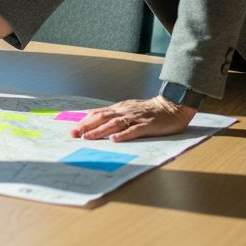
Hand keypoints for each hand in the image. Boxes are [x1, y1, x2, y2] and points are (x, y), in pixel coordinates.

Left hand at [71, 96, 197, 141]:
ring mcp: (136, 118)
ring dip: (100, 131)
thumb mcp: (128, 109)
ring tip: (88, 138)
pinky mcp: (148, 125)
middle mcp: (125, 111)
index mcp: (120, 109)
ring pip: (115, 124)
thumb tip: (94, 118)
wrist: (172, 106)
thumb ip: (113, 114)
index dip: (85, 122)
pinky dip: (124, 135)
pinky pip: (134, 130)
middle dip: (87, 127)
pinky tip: (115, 139)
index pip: (98, 114)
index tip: (72, 130)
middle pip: (102, 118)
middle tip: (74, 135)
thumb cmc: (149, 110)